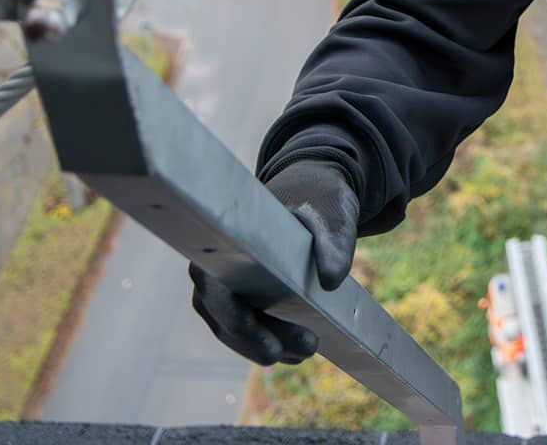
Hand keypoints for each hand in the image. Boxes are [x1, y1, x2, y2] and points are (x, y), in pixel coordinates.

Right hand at [188, 160, 360, 364]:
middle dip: (257, 340)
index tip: (257, 332)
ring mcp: (228, 286)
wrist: (315, 194)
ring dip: (266, 346)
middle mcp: (217, 266)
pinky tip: (298, 351)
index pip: (212, 284)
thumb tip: (330, 280)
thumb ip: (334, 242)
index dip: (229, 313)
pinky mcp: (246, 298)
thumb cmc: (317, 198)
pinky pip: (248, 327)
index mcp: (228, 239)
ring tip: (305, 352)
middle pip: (224, 315)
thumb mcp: (332, 213)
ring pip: (234, 328)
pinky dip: (270, 341)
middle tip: (305, 350)